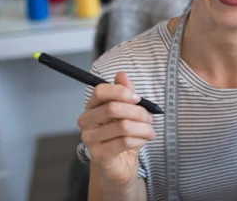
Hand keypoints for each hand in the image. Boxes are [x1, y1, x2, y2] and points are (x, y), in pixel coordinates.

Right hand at [77, 71, 155, 187]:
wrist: (121, 163)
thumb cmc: (123, 134)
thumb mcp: (127, 110)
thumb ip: (125, 92)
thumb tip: (121, 74)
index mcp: (92, 106)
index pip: (100, 91)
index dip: (121, 92)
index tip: (138, 98)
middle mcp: (86, 121)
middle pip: (113, 108)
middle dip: (138, 112)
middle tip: (150, 118)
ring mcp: (89, 139)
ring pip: (122, 126)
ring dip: (143, 128)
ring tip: (150, 131)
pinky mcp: (98, 154)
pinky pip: (124, 142)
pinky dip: (139, 140)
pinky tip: (142, 140)